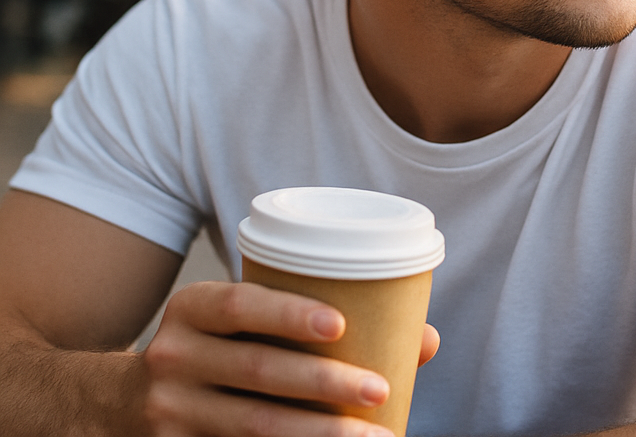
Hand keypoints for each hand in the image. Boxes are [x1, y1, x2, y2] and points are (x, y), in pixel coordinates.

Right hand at [142, 281, 438, 436]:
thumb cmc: (220, 348)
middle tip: (379, 389)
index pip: (238, 305)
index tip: (342, 325)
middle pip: (256, 372)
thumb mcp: (245, 322)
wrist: (118, 403)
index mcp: (192, 309)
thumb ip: (317, 320)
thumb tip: (424, 338)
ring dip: (317, 435)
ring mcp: (168, 414)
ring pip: (251, 427)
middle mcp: (173, 357)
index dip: (288, 313)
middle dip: (323, 384)